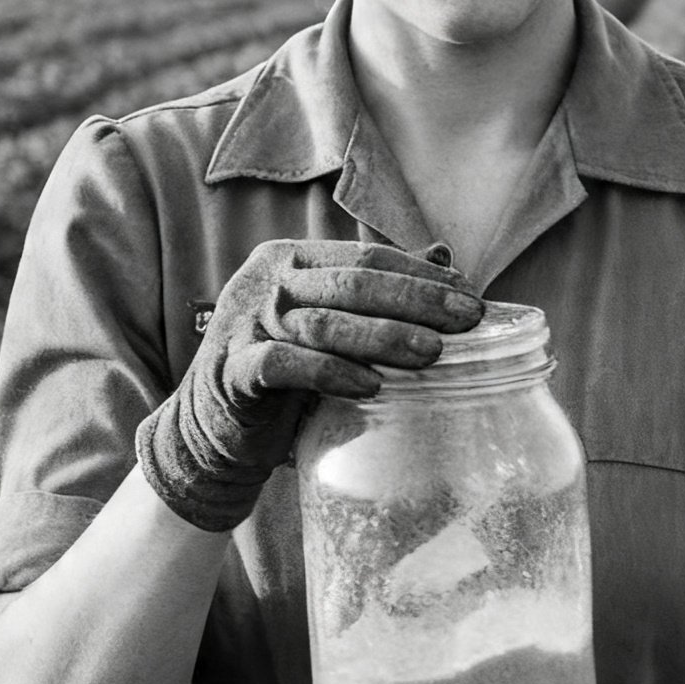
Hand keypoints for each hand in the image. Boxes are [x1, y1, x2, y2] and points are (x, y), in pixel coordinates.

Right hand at [136, 239, 481, 532]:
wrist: (213, 428)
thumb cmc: (284, 370)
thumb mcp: (330, 320)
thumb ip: (376, 287)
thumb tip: (444, 255)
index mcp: (292, 258)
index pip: (367, 258)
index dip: (422, 276)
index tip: (471, 298)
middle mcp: (267, 280)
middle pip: (352, 282)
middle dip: (417, 301)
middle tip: (468, 322)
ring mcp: (245, 322)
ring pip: (323, 321)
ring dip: (384, 337)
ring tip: (433, 355)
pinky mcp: (232, 370)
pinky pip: (284, 364)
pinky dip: (330, 373)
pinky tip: (370, 387)